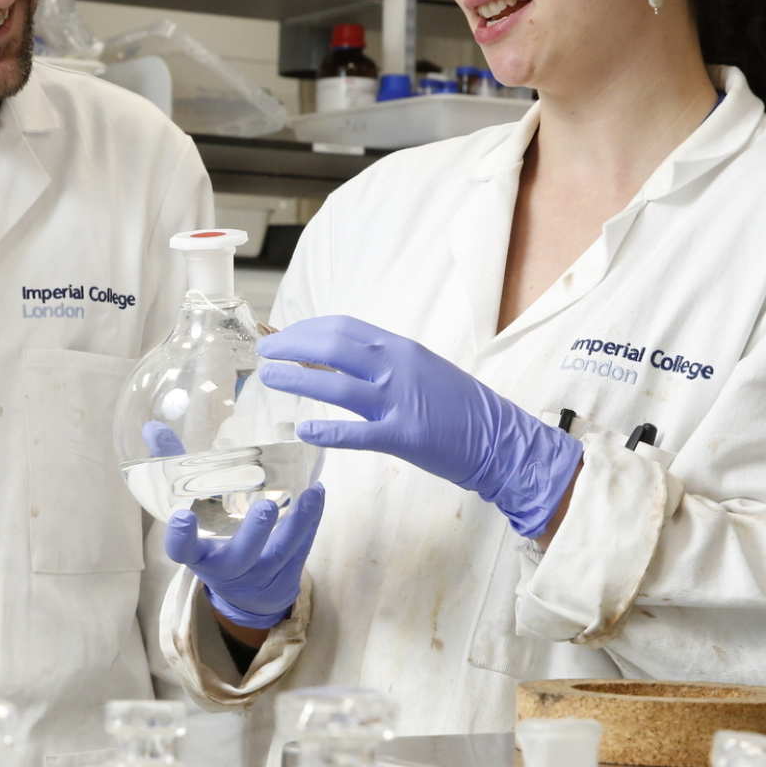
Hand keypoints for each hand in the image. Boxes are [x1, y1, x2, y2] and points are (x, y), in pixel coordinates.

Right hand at [166, 483, 324, 629]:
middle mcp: (227, 568)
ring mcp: (260, 574)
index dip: (181, 538)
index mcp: (198, 555)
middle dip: (253, 534)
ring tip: (308, 492)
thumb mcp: (192, 509)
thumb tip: (153, 428)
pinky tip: (318, 493)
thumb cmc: (213, 537)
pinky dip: (312, 520)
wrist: (247, 590)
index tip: (183, 517)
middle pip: (239, 557)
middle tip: (265, 507)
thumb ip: (175, 470)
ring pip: (280, 552)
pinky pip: (302, 548)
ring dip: (297, 523)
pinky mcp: (287, 573)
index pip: (182, 551)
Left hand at [257, 315, 582, 537]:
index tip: (281, 335)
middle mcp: (397, 367)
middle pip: (333, 347)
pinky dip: (328, 430)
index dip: (306, 330)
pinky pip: (358, 432)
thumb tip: (330, 360)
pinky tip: (304, 430)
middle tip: (264, 353)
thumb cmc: (456, 406)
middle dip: (291, 347)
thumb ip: (379, 363)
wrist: (500, 438)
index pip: (343, 328)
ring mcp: (400, 401)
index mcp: (400, 348)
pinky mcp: (405, 436)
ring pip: (337, 385)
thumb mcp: (418, 370)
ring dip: (296, 380)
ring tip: (268, 379)